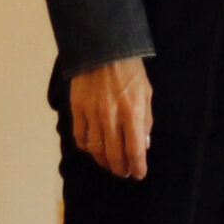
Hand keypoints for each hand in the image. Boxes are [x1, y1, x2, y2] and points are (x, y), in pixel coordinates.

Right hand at [70, 57, 154, 179]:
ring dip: (104, 162)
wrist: (103, 49)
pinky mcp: (77, 110)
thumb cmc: (130, 70)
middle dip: (121, 169)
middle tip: (124, 173)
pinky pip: (80, 138)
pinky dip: (87, 148)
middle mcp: (112, 117)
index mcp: (133, 112)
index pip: (135, 150)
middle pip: (114, 155)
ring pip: (96, 150)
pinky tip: (93, 149)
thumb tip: (144, 145)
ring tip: (110, 164)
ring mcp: (92, 114)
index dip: (137, 167)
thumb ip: (146, 120)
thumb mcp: (146, 93)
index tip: (139, 174)